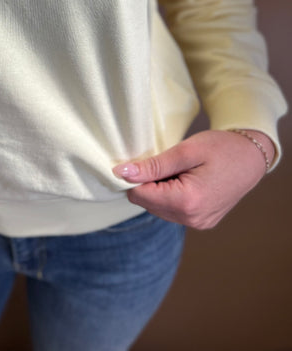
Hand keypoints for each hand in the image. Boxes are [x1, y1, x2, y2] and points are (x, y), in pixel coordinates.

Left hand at [112, 130, 273, 229]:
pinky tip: (187, 180)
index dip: (137, 176)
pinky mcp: (202, 222)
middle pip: (147, 203)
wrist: (251, 157)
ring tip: (181, 171)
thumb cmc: (221, 148)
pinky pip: (173, 211)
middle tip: (172, 164)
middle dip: (151, 183)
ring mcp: (198, 223)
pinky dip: (172, 195)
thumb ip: (152, 165)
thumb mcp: (185, 151)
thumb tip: (121, 173)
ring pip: (158, 208)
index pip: (139, 195)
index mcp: (187, 202)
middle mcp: (192, 219)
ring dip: (161, 189)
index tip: (147, 160)